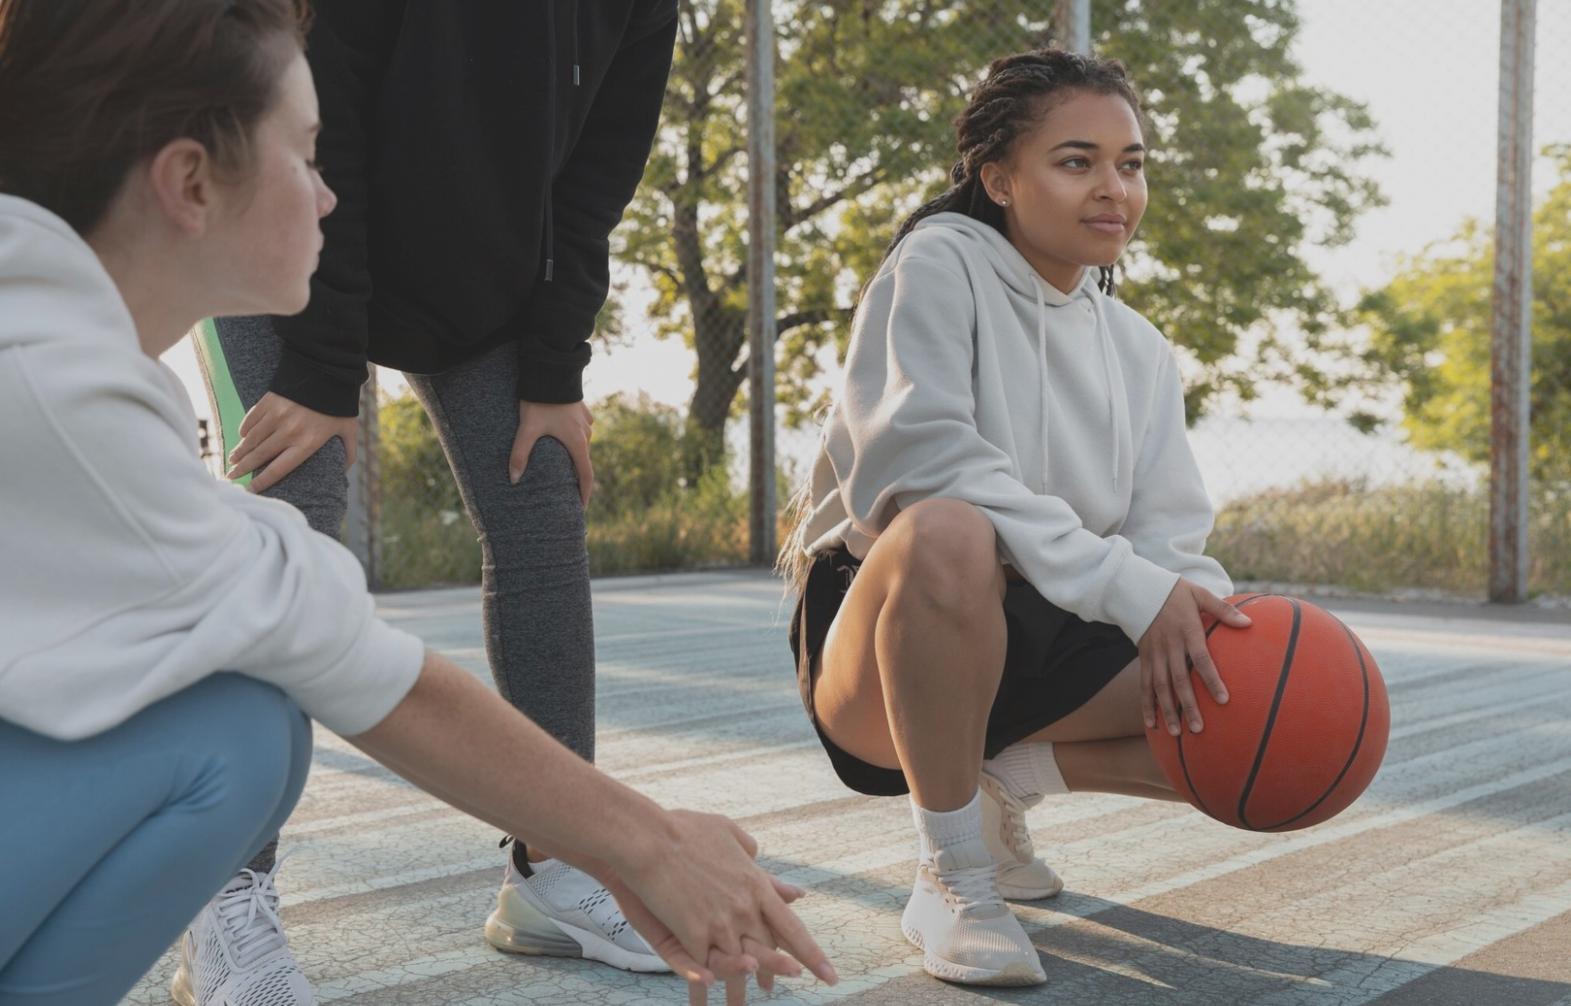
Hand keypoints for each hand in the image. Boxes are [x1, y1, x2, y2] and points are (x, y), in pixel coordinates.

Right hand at [226, 392, 356, 492]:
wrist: (329, 371)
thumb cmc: (341, 405)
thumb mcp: (349, 430)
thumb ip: (349, 453)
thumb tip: (344, 472)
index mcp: (307, 443)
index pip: (278, 469)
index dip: (262, 482)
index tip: (251, 491)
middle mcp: (288, 432)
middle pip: (259, 456)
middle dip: (243, 468)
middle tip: (231, 476)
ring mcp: (276, 416)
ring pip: (251, 439)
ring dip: (240, 451)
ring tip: (232, 460)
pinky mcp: (268, 401)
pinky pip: (251, 420)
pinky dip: (245, 430)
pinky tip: (242, 437)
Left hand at [511, 400, 592, 504]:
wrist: (551, 371)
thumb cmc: (540, 401)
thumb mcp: (527, 429)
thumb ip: (520, 454)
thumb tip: (513, 480)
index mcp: (577, 442)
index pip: (585, 475)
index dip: (584, 494)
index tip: (581, 507)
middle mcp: (585, 433)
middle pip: (582, 459)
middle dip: (575, 473)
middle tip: (565, 485)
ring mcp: (585, 420)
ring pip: (581, 442)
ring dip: (573, 452)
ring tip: (561, 459)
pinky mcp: (581, 408)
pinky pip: (580, 427)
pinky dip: (572, 435)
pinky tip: (561, 433)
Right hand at [610, 810, 835, 997]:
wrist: (648, 838)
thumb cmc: (684, 828)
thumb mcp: (725, 831)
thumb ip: (746, 849)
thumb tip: (758, 858)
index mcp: (756, 885)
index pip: (792, 928)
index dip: (812, 954)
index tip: (829, 974)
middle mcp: (744, 908)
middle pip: (769, 951)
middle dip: (777, 972)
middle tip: (780, 989)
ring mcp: (719, 923)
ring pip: (738, 965)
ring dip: (741, 986)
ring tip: (744, 1005)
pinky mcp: (691, 934)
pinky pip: (705, 965)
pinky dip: (709, 979)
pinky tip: (713, 991)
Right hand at [1139, 580, 1251, 734]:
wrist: (1139, 590)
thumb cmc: (1175, 592)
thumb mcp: (1200, 594)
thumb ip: (1224, 610)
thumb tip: (1249, 622)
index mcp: (1186, 631)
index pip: (1201, 659)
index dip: (1211, 679)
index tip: (1223, 699)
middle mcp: (1169, 646)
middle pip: (1179, 680)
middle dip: (1188, 705)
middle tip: (1199, 728)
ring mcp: (1154, 654)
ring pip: (1160, 687)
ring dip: (1167, 710)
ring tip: (1177, 733)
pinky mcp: (1144, 658)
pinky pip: (1144, 685)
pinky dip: (1147, 704)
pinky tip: (1151, 724)